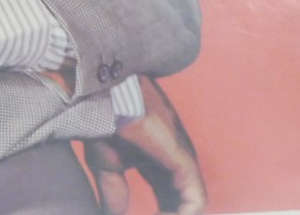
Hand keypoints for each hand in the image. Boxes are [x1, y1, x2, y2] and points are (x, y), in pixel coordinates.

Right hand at [83, 77, 205, 214]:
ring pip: (192, 205)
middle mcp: (178, 161)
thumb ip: (114, 192)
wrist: (106, 97)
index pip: (170, 199)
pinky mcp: (185, 161)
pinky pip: (194, 202)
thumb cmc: (107, 121)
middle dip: (168, 214)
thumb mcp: (108, 165)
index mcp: (162, 161)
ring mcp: (184, 160)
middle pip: (182, 203)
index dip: (162, 213)